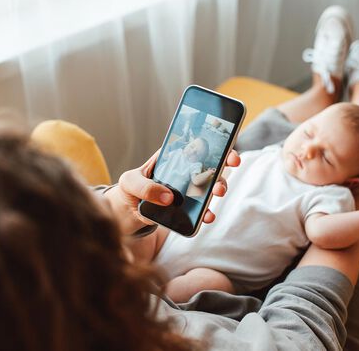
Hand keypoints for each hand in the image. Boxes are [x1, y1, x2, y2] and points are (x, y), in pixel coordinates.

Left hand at [107, 149, 240, 234]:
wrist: (127, 212)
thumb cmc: (129, 189)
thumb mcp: (130, 182)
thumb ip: (145, 187)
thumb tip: (168, 197)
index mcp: (173, 158)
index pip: (196, 145)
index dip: (214, 142)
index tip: (226, 144)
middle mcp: (185, 172)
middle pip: (210, 163)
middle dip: (225, 162)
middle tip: (231, 164)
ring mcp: (189, 191)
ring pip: (211, 186)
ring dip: (219, 187)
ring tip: (218, 192)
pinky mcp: (188, 209)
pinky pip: (201, 210)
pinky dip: (207, 213)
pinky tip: (208, 216)